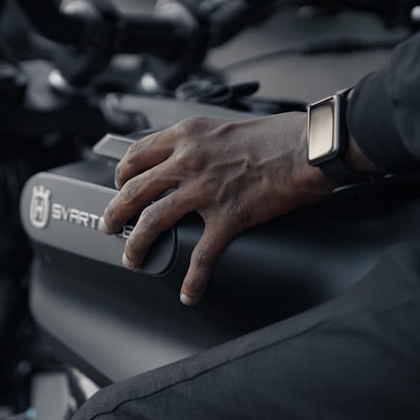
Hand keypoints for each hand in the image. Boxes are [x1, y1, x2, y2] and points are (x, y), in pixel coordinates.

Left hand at [100, 113, 333, 305]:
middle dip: (115, 211)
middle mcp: (188, 161)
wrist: (309, 148)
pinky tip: (187, 292)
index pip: (137, 154)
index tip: (120, 183)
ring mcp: (204, 191)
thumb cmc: (280, 135)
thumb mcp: (226, 127)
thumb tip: (196, 159)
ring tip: (131, 258)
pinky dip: (192, 279)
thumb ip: (204, 143)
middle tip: (110, 225)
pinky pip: (201, 256)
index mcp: (188, 135)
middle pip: (133, 189)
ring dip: (136, 244)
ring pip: (152, 221)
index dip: (122, 173)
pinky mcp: (227, 218)